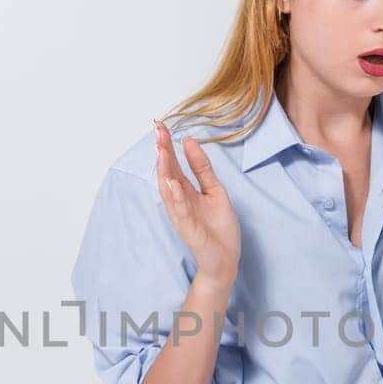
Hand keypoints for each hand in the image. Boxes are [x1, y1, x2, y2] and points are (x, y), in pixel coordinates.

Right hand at [153, 120, 240, 282]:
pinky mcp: (188, 229)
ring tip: (161, 150)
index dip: (166, 144)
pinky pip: (180, 211)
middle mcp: (178, 201)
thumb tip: (189, 141)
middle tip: (157, 130)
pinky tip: (172, 183)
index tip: (160, 124)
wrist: (225, 259)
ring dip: (164, 170)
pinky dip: (176, 197)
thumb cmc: (218, 228)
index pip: (172, 164)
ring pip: (169, 190)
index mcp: (185, 190)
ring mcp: (181, 215)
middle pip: (166, 172)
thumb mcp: (215, 190)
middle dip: (162, 151)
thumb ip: (202, 168)